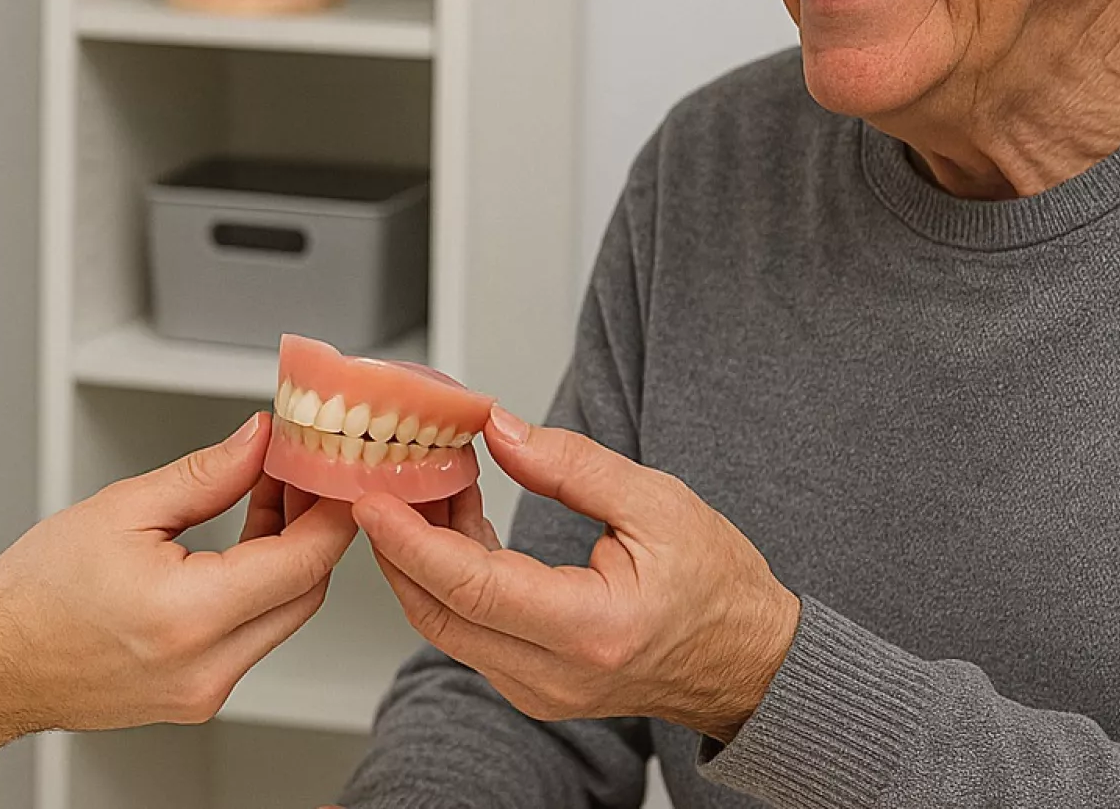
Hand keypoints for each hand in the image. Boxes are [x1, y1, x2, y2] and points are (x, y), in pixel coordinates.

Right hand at [0, 413, 358, 732]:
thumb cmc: (36, 593)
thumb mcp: (123, 509)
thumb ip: (206, 475)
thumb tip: (259, 442)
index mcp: (190, 616)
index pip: (303, 562)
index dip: (330, 510)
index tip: (334, 470)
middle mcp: (206, 667)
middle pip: (305, 592)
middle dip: (313, 528)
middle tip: (298, 474)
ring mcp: (204, 692)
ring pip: (283, 616)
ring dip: (286, 557)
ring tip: (264, 499)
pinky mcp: (197, 698)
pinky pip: (252, 638)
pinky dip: (258, 590)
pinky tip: (240, 546)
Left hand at [353, 408, 799, 743]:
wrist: (749, 660)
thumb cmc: (719, 587)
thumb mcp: (658, 502)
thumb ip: (572, 465)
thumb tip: (498, 430)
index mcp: (591, 628)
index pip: (472, 587)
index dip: (411, 541)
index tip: (371, 498)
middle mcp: (555, 674)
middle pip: (440, 611)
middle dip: (399, 544)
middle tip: (385, 477)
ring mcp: (539, 689)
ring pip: (447, 624)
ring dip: (424, 558)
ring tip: (429, 487)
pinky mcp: (532, 686)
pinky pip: (469, 632)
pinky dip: (450, 579)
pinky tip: (459, 524)